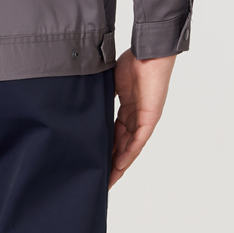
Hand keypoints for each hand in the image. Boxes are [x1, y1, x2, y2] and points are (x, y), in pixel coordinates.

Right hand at [109, 48, 176, 188]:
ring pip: (131, 147)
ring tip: (109, 179)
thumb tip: (82, 101)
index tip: (95, 160)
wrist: (149, 52)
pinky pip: (138, 139)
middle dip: (112, 162)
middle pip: (122, 145)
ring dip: (120, 164)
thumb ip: (102, 95)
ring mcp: (144, 118)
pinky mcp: (150, 117)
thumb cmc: (133, 61)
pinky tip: (120, 165)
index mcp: (127, 108)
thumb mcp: (111, 82)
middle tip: (101, 179)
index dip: (106, 148)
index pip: (115, 134)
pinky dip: (130, 153)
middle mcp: (136, 117)